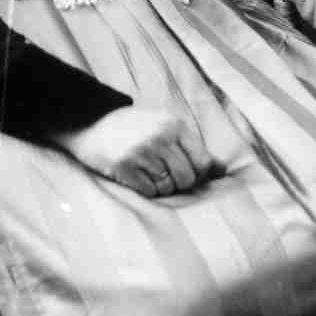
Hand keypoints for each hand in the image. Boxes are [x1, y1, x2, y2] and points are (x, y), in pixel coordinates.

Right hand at [53, 105, 212, 196]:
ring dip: (162, 187)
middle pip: (187, 178)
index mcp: (175, 124)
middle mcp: (161, 137)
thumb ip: (193, 147)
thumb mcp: (165, 126)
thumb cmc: (135, 127)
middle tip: (166, 175)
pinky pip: (149, 192)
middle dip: (180, 183)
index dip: (198, 174)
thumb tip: (223, 169)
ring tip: (149, 172)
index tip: (188, 173)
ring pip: (168, 187)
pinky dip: (146, 190)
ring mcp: (142, 152)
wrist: (92, 123)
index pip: (202, 161)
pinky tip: (137, 177)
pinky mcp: (124, 167)